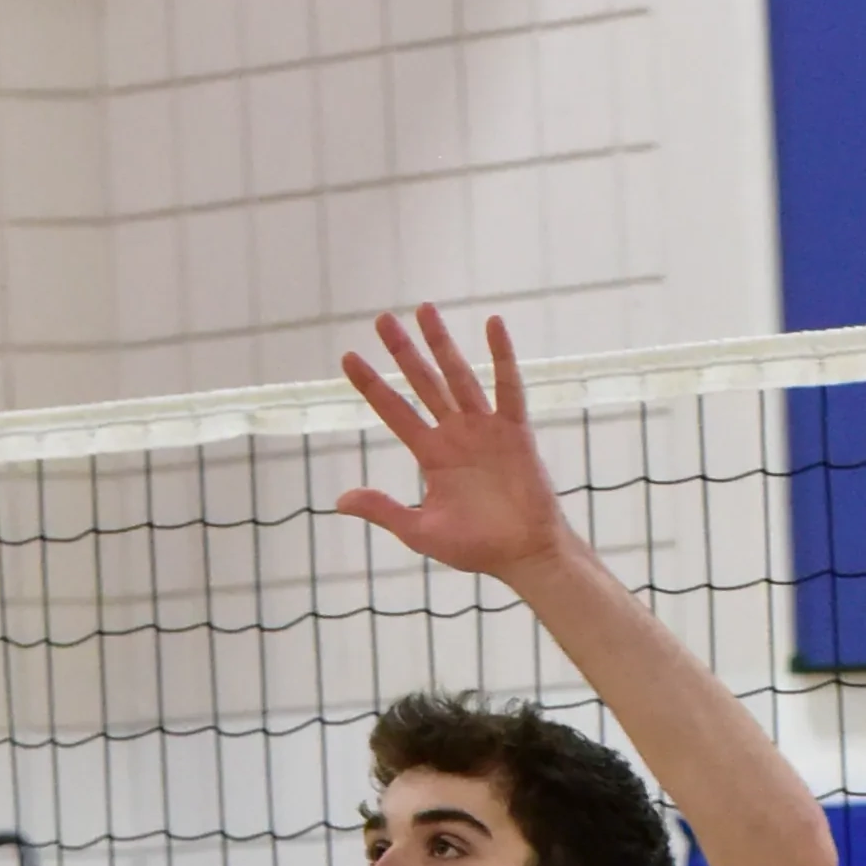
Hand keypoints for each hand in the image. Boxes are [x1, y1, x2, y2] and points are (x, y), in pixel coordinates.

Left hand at [335, 305, 578, 587]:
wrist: (524, 556)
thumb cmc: (477, 547)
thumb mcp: (421, 532)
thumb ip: (384, 510)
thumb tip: (341, 500)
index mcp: (431, 455)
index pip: (394, 411)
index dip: (371, 385)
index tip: (348, 357)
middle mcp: (454, 434)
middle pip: (423, 383)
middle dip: (403, 352)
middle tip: (382, 319)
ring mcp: (485, 428)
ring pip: (458, 376)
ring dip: (442, 343)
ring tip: (424, 309)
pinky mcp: (514, 431)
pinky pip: (508, 387)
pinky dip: (502, 356)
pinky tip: (493, 324)